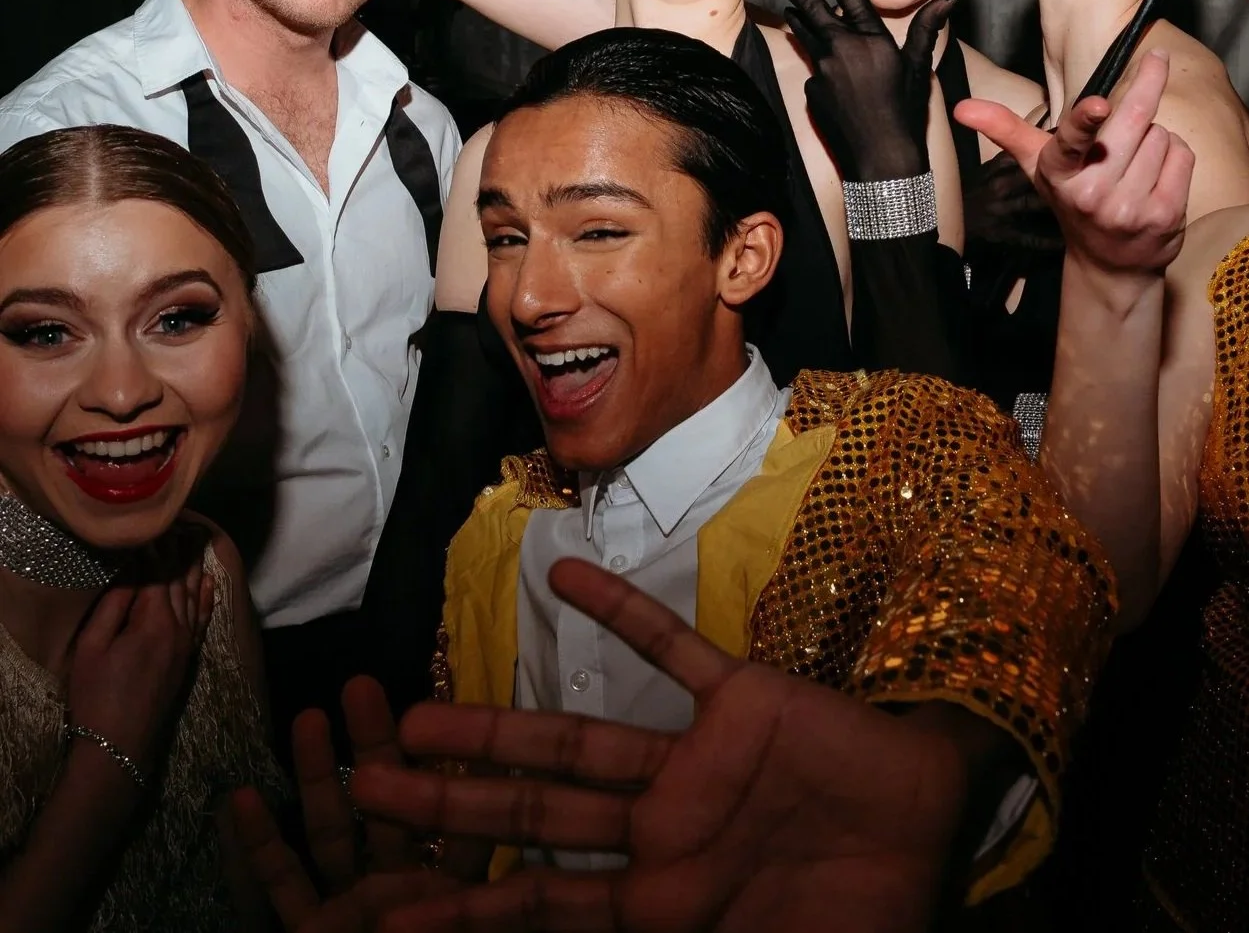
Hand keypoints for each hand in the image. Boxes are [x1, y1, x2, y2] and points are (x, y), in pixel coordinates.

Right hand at [67, 537, 213, 772]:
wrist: (118, 745)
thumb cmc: (97, 696)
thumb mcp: (93, 647)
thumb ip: (114, 606)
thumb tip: (130, 572)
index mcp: (154, 621)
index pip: (157, 575)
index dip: (153, 550)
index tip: (150, 527)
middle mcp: (179, 627)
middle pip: (179, 581)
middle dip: (176, 552)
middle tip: (176, 524)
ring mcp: (187, 643)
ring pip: (194, 595)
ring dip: (192, 567)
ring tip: (193, 540)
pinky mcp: (188, 657)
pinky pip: (203, 619)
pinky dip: (206, 597)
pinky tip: (208, 581)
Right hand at [232, 677, 457, 931]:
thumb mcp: (457, 922)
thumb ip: (467, 869)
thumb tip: (486, 782)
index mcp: (452, 892)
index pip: (459, 819)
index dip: (453, 765)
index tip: (444, 712)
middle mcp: (404, 889)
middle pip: (391, 806)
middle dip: (376, 746)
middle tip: (362, 684)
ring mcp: (353, 909)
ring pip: (333, 832)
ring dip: (318, 776)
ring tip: (307, 716)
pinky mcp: (307, 932)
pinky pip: (284, 883)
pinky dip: (261, 846)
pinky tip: (241, 795)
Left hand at [351, 559, 974, 932]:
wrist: (933, 827)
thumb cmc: (862, 913)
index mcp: (661, 902)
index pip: (543, 906)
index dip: (468, 908)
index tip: (385, 909)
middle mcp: (659, 830)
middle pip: (535, 815)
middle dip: (451, 806)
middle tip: (367, 785)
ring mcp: (692, 761)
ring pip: (577, 739)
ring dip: (501, 726)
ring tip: (419, 711)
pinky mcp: (738, 702)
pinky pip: (671, 650)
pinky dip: (620, 613)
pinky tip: (565, 574)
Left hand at [755, 0, 956, 180]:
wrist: (881, 162)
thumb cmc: (905, 116)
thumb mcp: (918, 68)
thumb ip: (925, 29)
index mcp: (870, 39)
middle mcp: (840, 50)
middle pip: (808, 7)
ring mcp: (821, 72)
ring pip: (807, 36)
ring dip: (799, 19)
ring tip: (788, 5)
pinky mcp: (811, 92)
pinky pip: (815, 71)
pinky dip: (823, 69)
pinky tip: (840, 87)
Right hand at [955, 50, 1192, 279]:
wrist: (1109, 263)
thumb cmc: (1074, 199)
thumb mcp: (1038, 166)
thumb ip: (1006, 130)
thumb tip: (962, 107)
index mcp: (1058, 175)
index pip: (1070, 142)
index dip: (1084, 120)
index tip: (1098, 105)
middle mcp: (1090, 193)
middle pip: (1133, 118)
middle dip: (1146, 88)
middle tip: (1156, 60)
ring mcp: (1127, 207)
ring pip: (1161, 135)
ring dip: (1155, 138)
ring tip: (1135, 162)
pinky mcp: (1162, 215)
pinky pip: (1181, 156)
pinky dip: (1174, 158)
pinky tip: (1156, 177)